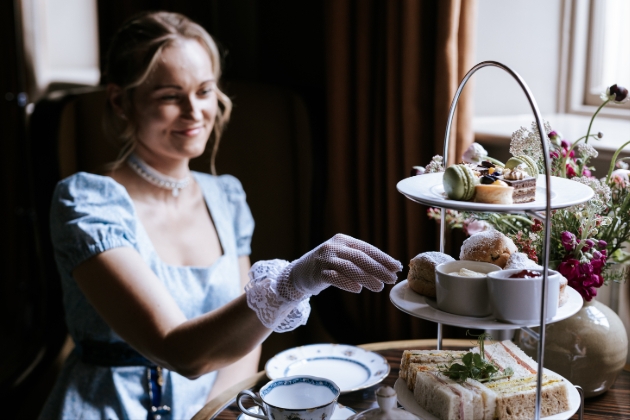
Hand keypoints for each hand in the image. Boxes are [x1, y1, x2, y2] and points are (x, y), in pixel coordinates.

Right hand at [278, 234, 401, 298]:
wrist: (299, 273)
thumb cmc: (328, 265)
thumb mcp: (343, 256)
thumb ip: (362, 259)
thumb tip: (391, 267)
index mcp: (343, 240)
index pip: (367, 248)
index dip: (383, 258)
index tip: (397, 267)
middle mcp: (334, 247)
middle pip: (360, 257)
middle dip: (378, 268)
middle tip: (392, 279)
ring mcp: (324, 259)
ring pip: (349, 267)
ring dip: (366, 277)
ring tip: (379, 287)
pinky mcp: (317, 273)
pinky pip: (333, 277)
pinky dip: (346, 283)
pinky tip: (357, 289)